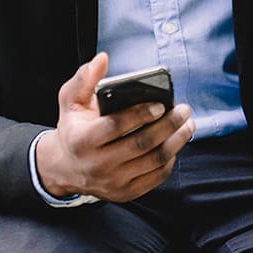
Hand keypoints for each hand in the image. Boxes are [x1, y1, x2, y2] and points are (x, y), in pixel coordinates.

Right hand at [36, 53, 195, 202]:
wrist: (65, 168)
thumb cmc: (73, 128)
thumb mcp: (70, 101)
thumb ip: (84, 78)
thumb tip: (102, 59)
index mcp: (82, 140)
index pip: (116, 126)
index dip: (141, 114)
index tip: (161, 104)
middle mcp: (97, 164)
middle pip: (141, 144)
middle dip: (168, 125)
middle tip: (183, 110)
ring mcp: (112, 182)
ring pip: (153, 161)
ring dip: (176, 141)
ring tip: (187, 124)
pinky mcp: (125, 193)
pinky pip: (155, 177)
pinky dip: (170, 160)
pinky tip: (176, 144)